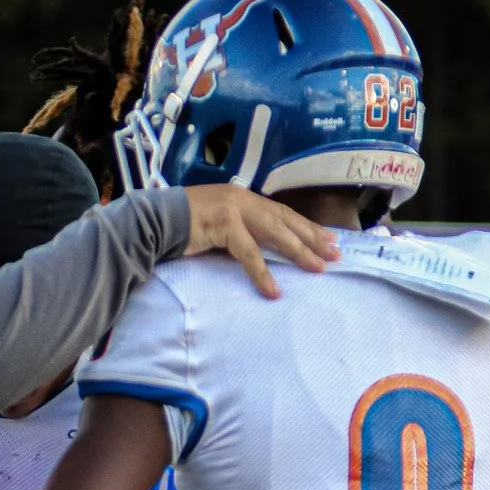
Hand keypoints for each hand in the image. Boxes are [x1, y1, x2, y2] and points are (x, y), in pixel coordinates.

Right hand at [181, 185, 339, 297]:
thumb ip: (239, 235)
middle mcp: (243, 200)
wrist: (155, 222)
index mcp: (244, 199)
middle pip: (285, 220)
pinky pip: (248, 253)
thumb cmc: (183, 229)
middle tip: (335, 253)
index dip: (307, 227)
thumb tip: (260, 253)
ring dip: (298, 251)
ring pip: (274, 232)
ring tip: (317, 268)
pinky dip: (261, 273)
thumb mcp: (218, 228)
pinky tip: (273, 290)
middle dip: (312, 237)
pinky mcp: (223, 225)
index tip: (329, 239)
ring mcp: (233, 210)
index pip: (282, 213)